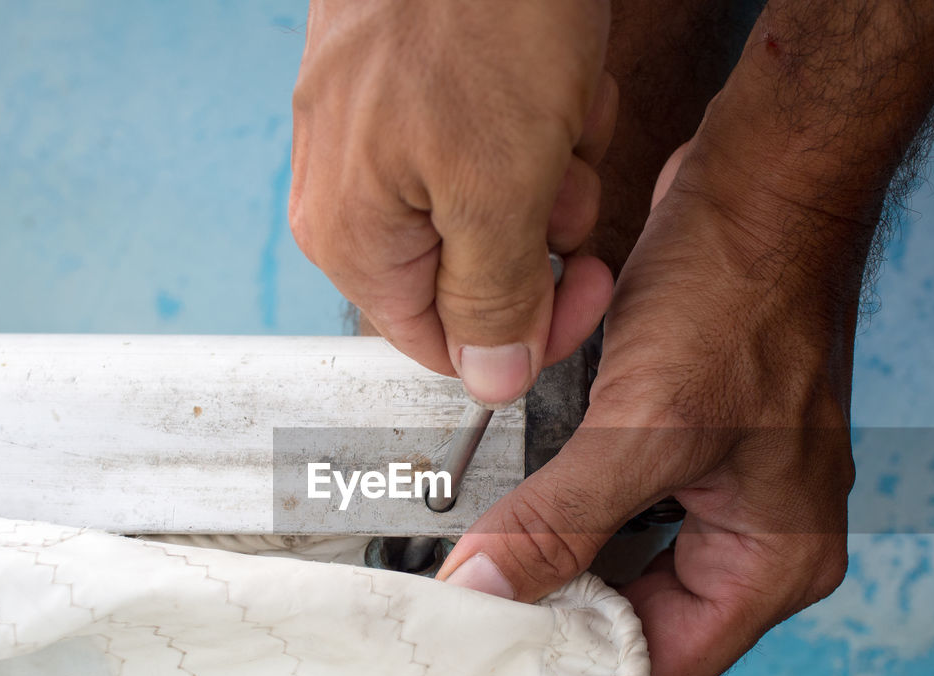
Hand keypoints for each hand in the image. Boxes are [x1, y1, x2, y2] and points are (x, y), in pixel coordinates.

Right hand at [290, 0, 615, 404]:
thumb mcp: (500, 191)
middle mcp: (348, 189)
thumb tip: (491, 381)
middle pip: (471, 268)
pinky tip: (546, 66)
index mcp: (351, 238)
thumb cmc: (475, 12)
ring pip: (490, 198)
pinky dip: (536, 112)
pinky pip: (487, 133)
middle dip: (542, 228)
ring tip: (556, 102)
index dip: (526, 332)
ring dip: (549, 165)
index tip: (585, 288)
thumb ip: (493, 302)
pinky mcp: (410, 78)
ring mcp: (375, 127)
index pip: (442, 345)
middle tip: (566, 173)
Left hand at [438, 143, 857, 675]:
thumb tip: (483, 592)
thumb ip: (562, 520)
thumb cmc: (737, 296)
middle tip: (464, 622)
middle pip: (637, 619)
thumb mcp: (645, 426)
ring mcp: (721, 495)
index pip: (664, 664)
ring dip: (553, 560)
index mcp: (774, 562)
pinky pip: (614, 507)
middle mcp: (754, 541)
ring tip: (473, 573)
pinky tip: (506, 511)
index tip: (490, 670)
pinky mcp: (686, 450)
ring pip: (618, 562)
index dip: (577, 671)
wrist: (762, 185)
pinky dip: (563, 511)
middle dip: (555, 614)